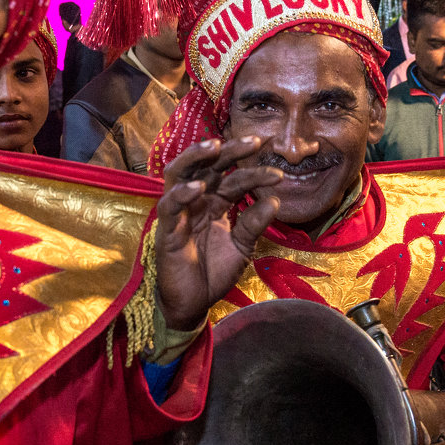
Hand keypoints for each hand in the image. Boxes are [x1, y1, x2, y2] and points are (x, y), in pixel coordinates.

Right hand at [155, 136, 281, 330]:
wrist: (194, 303)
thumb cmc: (214, 272)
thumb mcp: (242, 246)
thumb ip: (254, 223)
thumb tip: (274, 199)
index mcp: (214, 203)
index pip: (234, 178)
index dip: (254, 172)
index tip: (278, 173)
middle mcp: (196, 201)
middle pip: (207, 165)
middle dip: (229, 150)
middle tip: (253, 141)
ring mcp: (179, 213)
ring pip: (179, 173)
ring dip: (195, 157)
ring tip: (216, 147)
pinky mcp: (166, 230)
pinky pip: (170, 206)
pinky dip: (182, 193)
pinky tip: (199, 187)